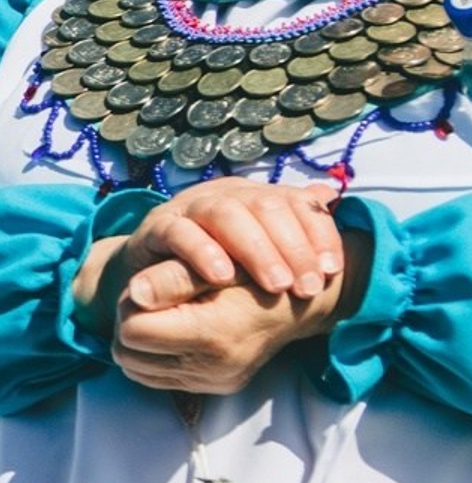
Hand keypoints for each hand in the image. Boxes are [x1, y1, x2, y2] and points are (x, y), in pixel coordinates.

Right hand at [74, 177, 342, 330]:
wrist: (149, 271)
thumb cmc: (213, 264)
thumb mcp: (256, 250)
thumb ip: (291, 227)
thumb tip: (330, 197)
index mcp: (255, 196)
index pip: (297, 202)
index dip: (319, 234)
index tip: (332, 271)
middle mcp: (225, 195)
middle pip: (266, 207)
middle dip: (293, 248)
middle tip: (307, 287)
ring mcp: (189, 207)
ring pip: (227, 215)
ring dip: (257, 251)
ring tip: (276, 286)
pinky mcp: (157, 227)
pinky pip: (180, 233)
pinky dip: (203, 253)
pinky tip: (222, 277)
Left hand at [109, 258, 359, 395]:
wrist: (300, 304)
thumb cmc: (255, 273)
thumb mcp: (217, 264)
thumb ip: (172, 278)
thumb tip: (133, 293)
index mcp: (212, 335)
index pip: (132, 331)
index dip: (130, 305)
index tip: (148, 285)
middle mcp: (212, 368)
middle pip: (128, 354)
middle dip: (131, 324)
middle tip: (153, 298)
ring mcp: (213, 383)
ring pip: (136, 369)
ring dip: (140, 342)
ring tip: (164, 314)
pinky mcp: (214, 388)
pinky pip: (157, 378)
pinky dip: (155, 356)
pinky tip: (174, 332)